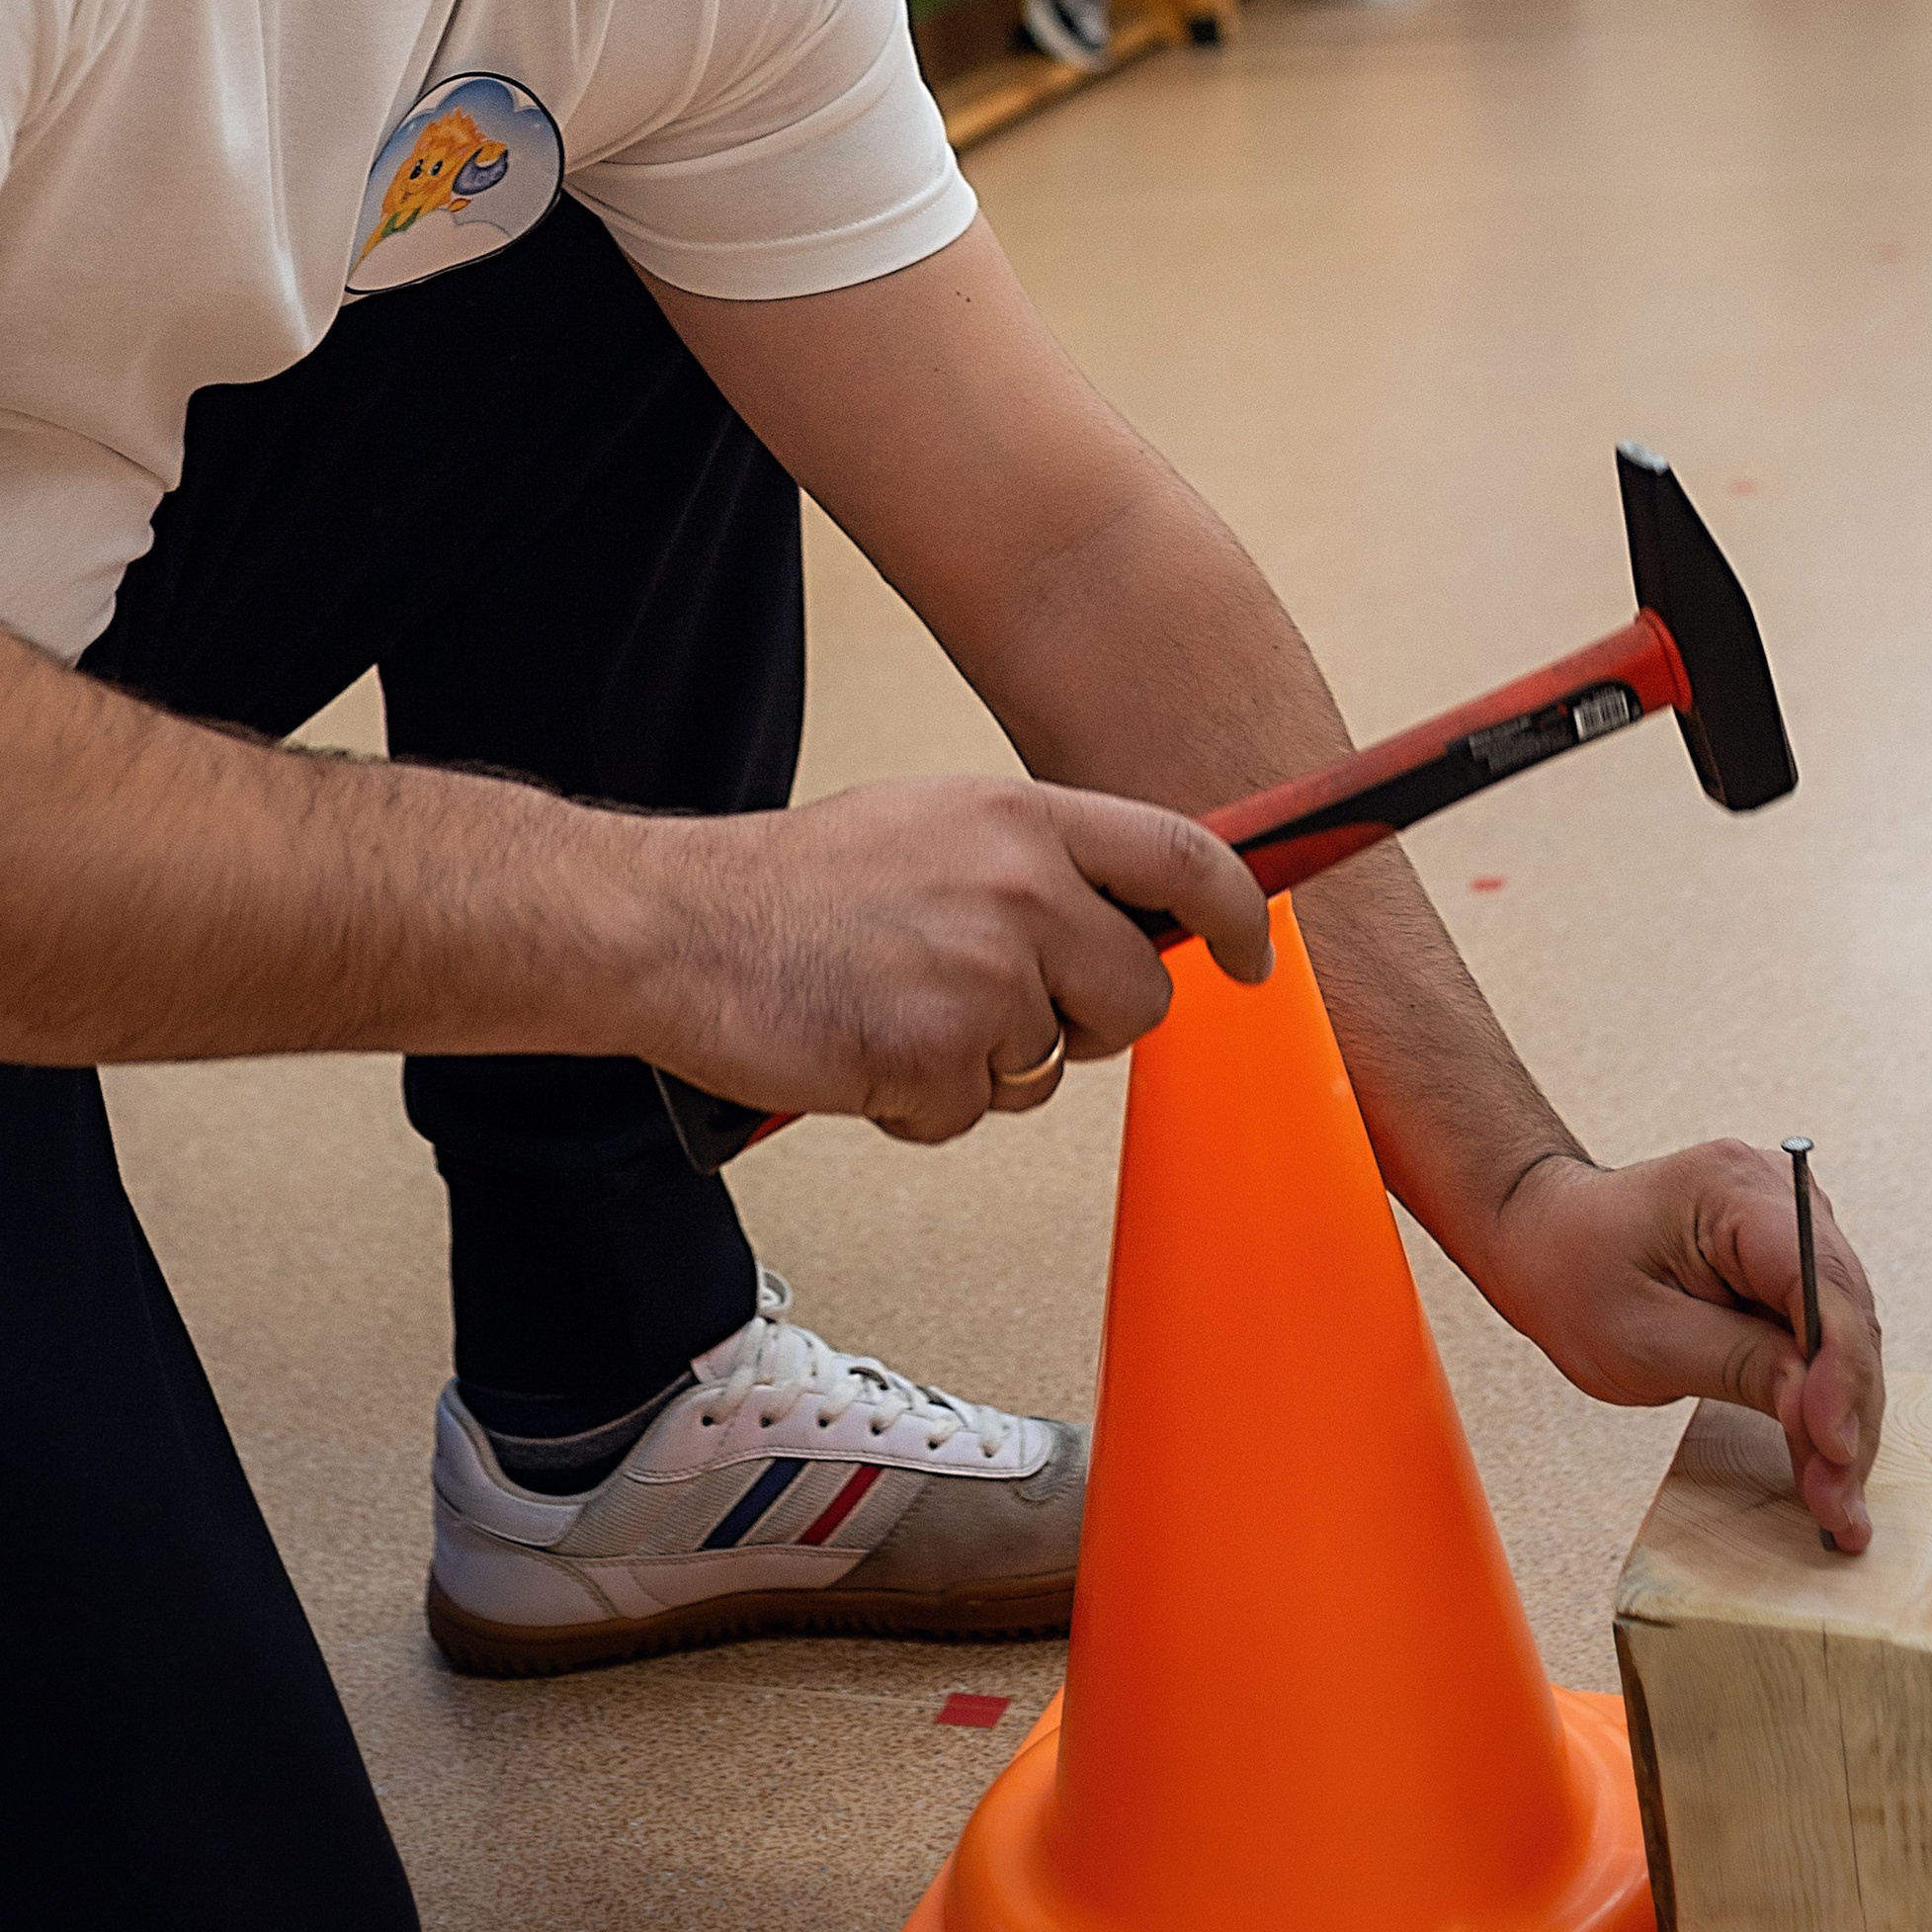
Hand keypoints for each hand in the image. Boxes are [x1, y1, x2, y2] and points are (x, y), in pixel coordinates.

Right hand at [629, 776, 1272, 1145]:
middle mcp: (1019, 887)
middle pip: (1136, 994)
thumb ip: (1031, 861)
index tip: (1250, 958)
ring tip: (898, 1012)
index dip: (1236, 914)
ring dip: (987, 1066)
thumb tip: (1116, 916)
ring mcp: (984, 973)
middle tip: (995, 1008)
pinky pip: (974, 1114)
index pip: (1183, 856)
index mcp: (1021, 818)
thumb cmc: (795, 884)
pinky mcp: (940, 1055)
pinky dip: (921, 1104)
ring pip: (1052, 1066)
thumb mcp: (933, 824)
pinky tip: (864, 1049)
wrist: (681, 927)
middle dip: (1083, 1023)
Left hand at [1481, 1142, 1882, 1548]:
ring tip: (1837, 1501)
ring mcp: (1794, 1224)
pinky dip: (1828, 1398)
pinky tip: (1826, 1459)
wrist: (1549, 1244)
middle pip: (1846, 1313)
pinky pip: (1829, 1335)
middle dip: (1847, 1412)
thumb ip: (1741, 1368)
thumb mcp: (1644, 1338)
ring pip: (1849, 1332)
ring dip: (1846, 1418)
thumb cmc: (1576, 1277)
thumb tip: (1827, 1414)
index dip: (1840, 1369)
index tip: (1833, 1446)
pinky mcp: (1792, 1262)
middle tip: (1839, 1502)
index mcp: (1733, 1189)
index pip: (1817, 1279)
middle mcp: (1779, 1193)